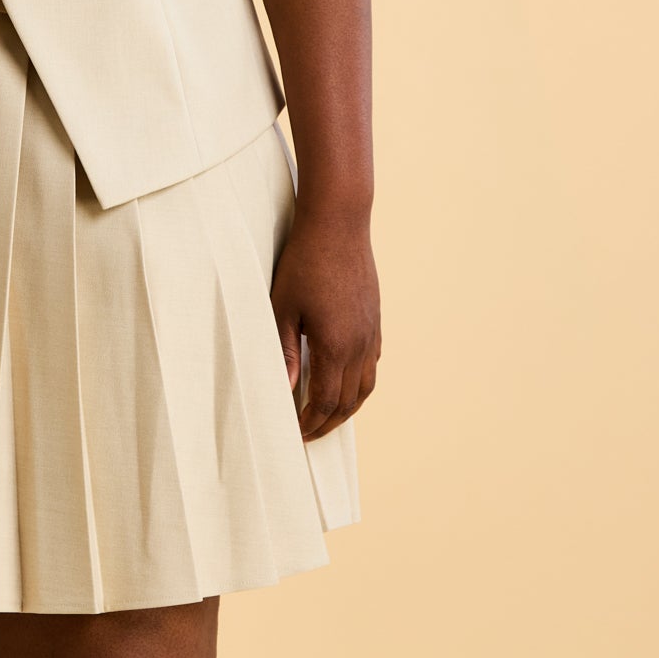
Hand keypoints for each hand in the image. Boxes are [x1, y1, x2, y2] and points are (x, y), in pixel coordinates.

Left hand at [270, 210, 379, 442]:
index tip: (295, 434)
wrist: (338, 223)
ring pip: (365, 386)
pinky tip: (344, 380)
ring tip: (326, 416)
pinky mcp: (375, 319)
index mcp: (335, 345)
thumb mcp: (283, 307)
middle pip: (348, 401)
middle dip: (328, 423)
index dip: (310, 423)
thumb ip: (285, 352)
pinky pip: (372, 363)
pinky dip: (359, 383)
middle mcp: (359, 344)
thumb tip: (286, 390)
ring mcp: (371, 332)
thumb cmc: (304, 262)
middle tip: (307, 433)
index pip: (325, 402)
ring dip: (347, 407)